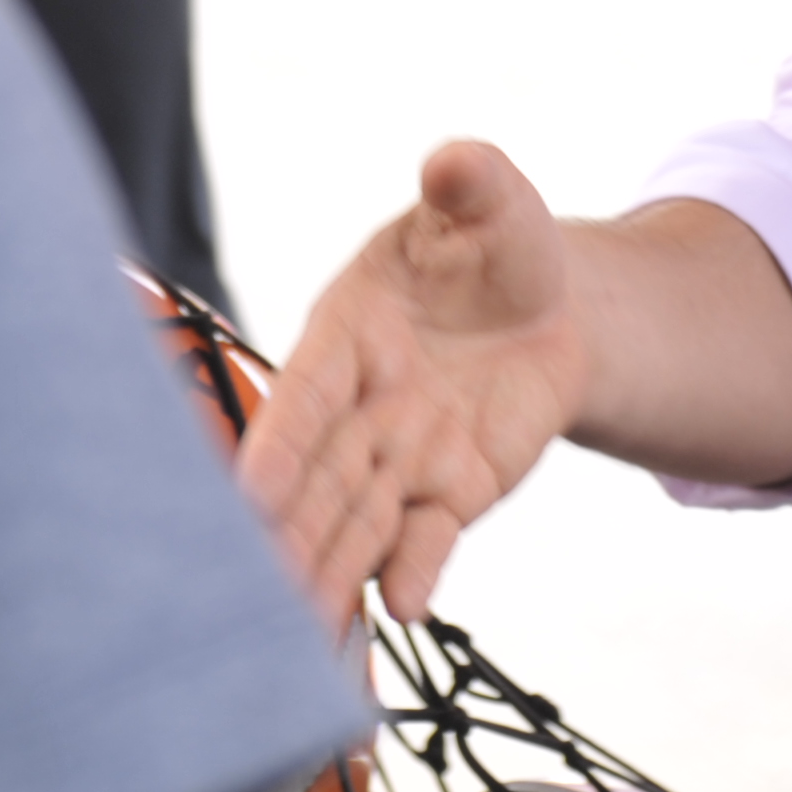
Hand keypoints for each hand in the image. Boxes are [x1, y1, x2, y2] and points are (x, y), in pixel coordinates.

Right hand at [236, 141, 589, 623]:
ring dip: (326, 571)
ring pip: (354, 520)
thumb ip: (471, 184)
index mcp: (350, 331)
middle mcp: (363, 404)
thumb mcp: (489, 202)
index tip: (249, 492)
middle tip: (246, 593)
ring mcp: (403, 455)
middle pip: (316, 477)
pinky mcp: (451, 491)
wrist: (545, 302)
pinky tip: (402, 607)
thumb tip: (456, 160)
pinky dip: (415, 569)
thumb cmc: (493, 240)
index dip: (278, 441)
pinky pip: (427, 537)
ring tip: (293, 630)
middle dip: (283, 534)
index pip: (307, 394)